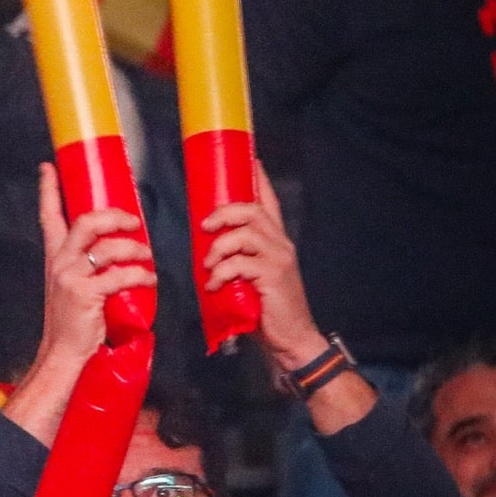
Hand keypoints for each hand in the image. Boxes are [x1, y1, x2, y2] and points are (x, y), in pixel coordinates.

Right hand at [34, 161, 154, 373]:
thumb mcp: (69, 285)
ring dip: (135, 249)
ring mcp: (71, 277)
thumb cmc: (71, 320)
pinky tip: (149, 279)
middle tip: (133, 222)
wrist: (62, 352)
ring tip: (147, 256)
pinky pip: (120, 276)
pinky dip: (140, 275)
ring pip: (108, 247)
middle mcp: (59, 262)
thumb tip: (117, 247)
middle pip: (87, 222)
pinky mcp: (86, 295)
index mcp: (54, 256)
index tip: (49, 167)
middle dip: (115, 216)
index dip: (48, 190)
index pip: (48, 216)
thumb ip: (84, 264)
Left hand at [201, 161, 322, 371]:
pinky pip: (240, 264)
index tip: (252, 158)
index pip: (270, 201)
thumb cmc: (266, 311)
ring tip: (208, 267)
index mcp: (276, 241)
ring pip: (245, 234)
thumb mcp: (250, 279)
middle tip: (205, 227)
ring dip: (219, 247)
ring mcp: (279, 258)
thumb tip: (205, 252)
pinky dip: (221, 273)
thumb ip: (236, 260)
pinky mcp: (273, 276)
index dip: (260, 178)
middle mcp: (281, 244)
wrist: (291, 339)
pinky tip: (214, 287)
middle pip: (252, 210)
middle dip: (224, 213)